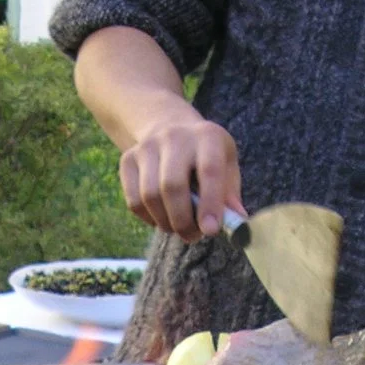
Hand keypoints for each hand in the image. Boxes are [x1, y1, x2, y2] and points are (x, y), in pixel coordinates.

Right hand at [118, 111, 243, 242]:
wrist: (170, 128)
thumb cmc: (206, 156)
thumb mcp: (226, 165)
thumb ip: (230, 194)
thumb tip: (237, 222)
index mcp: (207, 136)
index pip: (208, 171)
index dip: (209, 204)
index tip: (210, 231)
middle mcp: (174, 136)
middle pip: (171, 186)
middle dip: (182, 220)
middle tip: (192, 236)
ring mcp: (147, 147)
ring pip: (149, 196)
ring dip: (165, 223)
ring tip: (178, 228)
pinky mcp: (127, 159)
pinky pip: (134, 201)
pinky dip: (148, 219)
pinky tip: (161, 217)